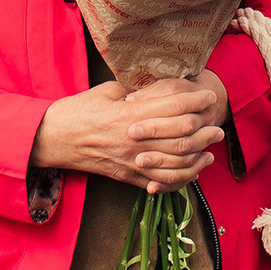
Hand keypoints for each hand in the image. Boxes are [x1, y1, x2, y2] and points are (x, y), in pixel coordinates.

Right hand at [30, 78, 225, 193]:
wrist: (53, 140)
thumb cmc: (77, 111)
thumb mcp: (107, 91)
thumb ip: (135, 91)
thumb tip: (158, 87)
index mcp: (129, 115)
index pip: (174, 107)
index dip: (196, 100)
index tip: (208, 95)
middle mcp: (134, 141)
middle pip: (182, 135)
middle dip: (204, 128)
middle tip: (217, 122)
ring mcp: (131, 162)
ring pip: (176, 163)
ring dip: (199, 154)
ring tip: (213, 146)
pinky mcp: (127, 177)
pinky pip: (161, 181)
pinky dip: (182, 178)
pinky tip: (194, 170)